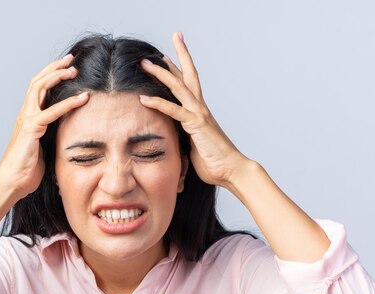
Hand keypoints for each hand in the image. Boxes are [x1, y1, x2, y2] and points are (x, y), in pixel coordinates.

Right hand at [0, 53, 89, 197]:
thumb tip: (68, 134)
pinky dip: (68, 103)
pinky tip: (82, 98)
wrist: (11, 182)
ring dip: (58, 76)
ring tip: (74, 69)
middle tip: (71, 59)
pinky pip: (52, 111)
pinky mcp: (31, 129)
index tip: (66, 67)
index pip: (38, 89)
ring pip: (40, 88)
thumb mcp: (44, 148)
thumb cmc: (27, 170)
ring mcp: (26, 119)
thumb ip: (52, 136)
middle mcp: (25, 114)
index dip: (51, 75)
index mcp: (28, 117)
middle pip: (37, 82)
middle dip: (54, 68)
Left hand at [138, 32, 252, 188]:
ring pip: (178, 86)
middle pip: (187, 75)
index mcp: (199, 112)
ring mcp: (199, 114)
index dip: (178, 69)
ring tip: (145, 62)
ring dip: (160, 73)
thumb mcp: (193, 146)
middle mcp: (200, 108)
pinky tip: (143, 98)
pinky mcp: (196, 125)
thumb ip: (183, 137)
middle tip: (166, 42)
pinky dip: (158, 103)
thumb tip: (173, 137)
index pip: (188, 85)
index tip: (167, 56)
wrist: (232, 170)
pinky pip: (174, 111)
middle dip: (176, 56)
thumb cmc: (214, 162)